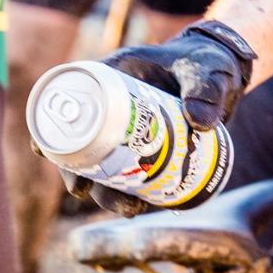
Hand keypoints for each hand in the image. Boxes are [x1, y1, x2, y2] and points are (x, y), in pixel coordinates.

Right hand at [55, 22, 254, 215]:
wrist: (227, 79)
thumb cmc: (210, 63)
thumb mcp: (209, 71)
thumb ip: (206, 90)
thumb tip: (200, 122)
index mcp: (114, 76)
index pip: (70, 98)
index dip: (51, 125)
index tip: (45, 152)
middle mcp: (115, 106)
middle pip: (82, 141)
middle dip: (78, 171)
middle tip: (87, 193)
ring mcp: (129, 130)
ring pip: (105, 164)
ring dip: (107, 190)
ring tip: (130, 209)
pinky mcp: (147, 149)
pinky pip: (130, 173)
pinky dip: (132, 191)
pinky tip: (142, 207)